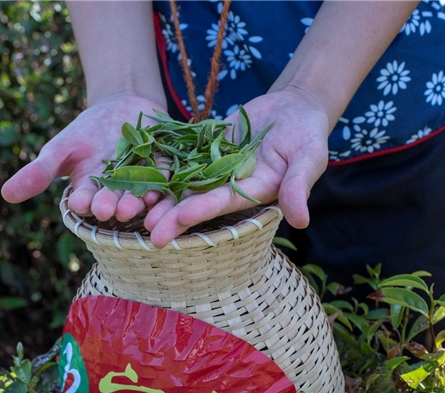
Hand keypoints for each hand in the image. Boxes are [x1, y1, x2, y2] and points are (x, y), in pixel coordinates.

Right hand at [1, 94, 166, 221]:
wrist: (123, 106)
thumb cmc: (87, 132)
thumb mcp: (60, 149)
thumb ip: (39, 172)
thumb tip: (6, 194)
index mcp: (91, 194)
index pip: (85, 200)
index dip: (83, 201)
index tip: (79, 201)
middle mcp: (117, 195)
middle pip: (114, 202)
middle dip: (111, 205)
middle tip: (109, 208)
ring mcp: (143, 185)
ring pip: (140, 196)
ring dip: (137, 201)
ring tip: (133, 204)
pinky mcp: (165, 173)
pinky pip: (165, 179)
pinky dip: (162, 182)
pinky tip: (160, 185)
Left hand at [143, 88, 330, 247]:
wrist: (293, 107)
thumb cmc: (307, 134)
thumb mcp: (310, 157)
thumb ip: (300, 186)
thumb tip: (302, 221)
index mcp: (253, 193)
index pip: (224, 203)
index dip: (202, 210)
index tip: (180, 218)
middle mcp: (230, 186)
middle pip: (197, 202)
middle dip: (173, 218)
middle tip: (149, 234)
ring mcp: (215, 169)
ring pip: (183, 185)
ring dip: (161, 199)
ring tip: (134, 210)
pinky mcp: (204, 150)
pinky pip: (181, 158)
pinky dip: (161, 167)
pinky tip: (136, 175)